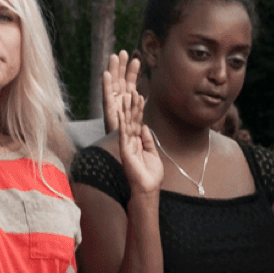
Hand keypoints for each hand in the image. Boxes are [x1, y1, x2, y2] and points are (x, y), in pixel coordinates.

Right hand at [102, 51, 161, 195]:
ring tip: (123, 84)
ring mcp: (125, 142)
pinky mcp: (125, 149)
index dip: (135, 100)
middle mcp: (127, 137)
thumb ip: (147, 139)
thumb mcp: (151, 152)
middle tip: (123, 81)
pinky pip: (124, 131)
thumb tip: (144, 126)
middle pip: (126, 110)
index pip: (135, 115)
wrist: (146, 191)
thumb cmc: (150, 175)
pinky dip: (124, 118)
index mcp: (134, 137)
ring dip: (123, 101)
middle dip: (125, 94)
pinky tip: (122, 106)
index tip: (135, 84)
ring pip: (124, 117)